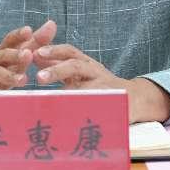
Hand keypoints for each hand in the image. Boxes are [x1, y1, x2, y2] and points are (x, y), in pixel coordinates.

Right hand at [0, 20, 57, 111]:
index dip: (18, 35)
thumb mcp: (14, 57)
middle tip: (29, 54)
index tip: (29, 30)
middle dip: (14, 54)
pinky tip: (9, 97)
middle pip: (1, 55)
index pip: (9, 40)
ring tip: (23, 79)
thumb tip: (52, 25)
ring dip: (8, 75)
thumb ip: (33, 43)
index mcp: (1, 51)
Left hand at [34, 44, 169, 122]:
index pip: (68, 51)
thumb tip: (35, 57)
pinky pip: (96, 105)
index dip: (53, 50)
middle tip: (39, 77)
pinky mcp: (111, 101)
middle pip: (75, 65)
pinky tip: (68, 118)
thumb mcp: (81, 72)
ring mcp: (104, 86)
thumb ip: (59, 66)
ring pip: (87, 88)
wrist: (134, 97)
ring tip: (54, 99)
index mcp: (85, 62)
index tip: (35, 53)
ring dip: (70, 93)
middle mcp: (94, 70)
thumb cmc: (100, 84)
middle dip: (57, 70)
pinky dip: (83, 110)